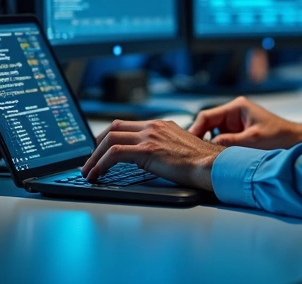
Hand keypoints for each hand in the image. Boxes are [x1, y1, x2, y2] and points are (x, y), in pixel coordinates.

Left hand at [80, 120, 222, 191]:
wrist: (213, 166)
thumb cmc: (202, 164)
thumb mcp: (180, 149)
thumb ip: (163, 148)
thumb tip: (150, 159)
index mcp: (161, 125)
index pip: (125, 124)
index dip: (107, 137)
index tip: (99, 150)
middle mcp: (154, 127)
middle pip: (113, 128)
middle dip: (96, 145)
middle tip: (89, 161)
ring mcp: (150, 137)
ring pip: (109, 140)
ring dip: (94, 157)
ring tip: (88, 172)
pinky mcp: (147, 150)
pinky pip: (114, 154)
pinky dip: (100, 164)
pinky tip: (96, 175)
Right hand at [188, 97, 301, 149]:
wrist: (297, 142)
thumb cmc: (281, 136)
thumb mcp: (254, 140)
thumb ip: (230, 142)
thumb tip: (210, 147)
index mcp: (236, 107)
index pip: (206, 115)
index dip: (195, 129)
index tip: (189, 142)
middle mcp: (234, 114)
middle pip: (207, 125)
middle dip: (200, 138)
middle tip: (192, 153)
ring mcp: (235, 125)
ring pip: (213, 134)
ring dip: (209, 145)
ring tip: (202, 157)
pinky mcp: (239, 135)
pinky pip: (222, 141)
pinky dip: (217, 149)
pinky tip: (214, 158)